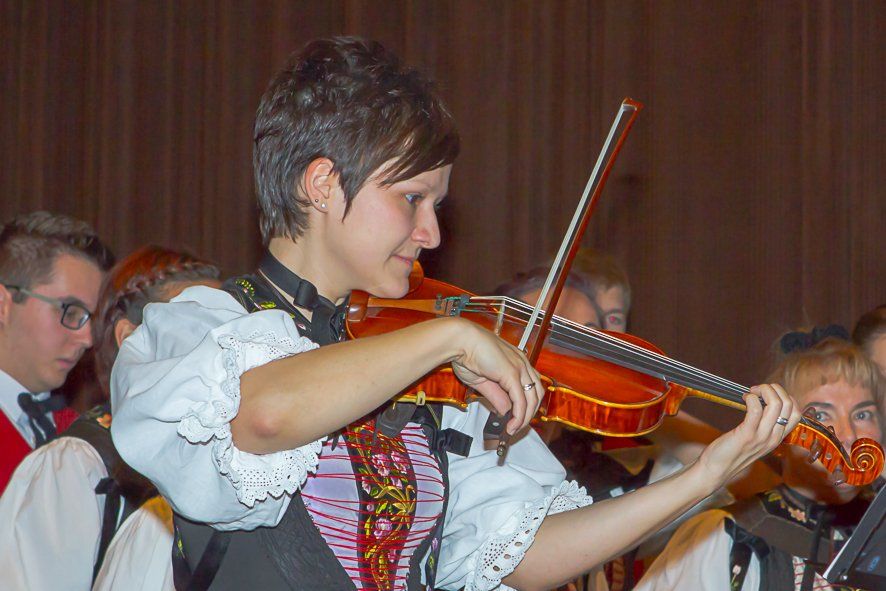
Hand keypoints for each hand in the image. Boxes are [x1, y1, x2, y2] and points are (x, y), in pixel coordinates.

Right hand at [449, 318, 542, 433]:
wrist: (460, 340)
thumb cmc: (467, 353)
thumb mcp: (483, 381)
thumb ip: (496, 396)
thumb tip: (505, 411)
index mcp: (516, 361)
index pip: (531, 386)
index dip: (528, 404)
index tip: (519, 417)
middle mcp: (522, 363)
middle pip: (536, 394)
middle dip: (529, 413)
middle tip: (518, 426)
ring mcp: (519, 367)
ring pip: (532, 399)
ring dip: (525, 418)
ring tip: (514, 429)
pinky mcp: (512, 373)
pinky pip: (520, 401)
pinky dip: (518, 416)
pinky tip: (511, 425)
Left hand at [695, 383, 799, 489]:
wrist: (717, 469)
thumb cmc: (732, 450)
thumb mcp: (756, 439)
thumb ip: (764, 425)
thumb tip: (762, 401)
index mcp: (778, 437)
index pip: (796, 412)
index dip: (784, 396)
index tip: (767, 394)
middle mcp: (774, 437)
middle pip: (789, 404)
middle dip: (774, 389)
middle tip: (757, 390)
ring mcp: (762, 436)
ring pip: (776, 404)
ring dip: (764, 390)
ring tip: (751, 393)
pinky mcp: (747, 434)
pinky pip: (756, 409)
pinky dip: (751, 398)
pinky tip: (744, 398)